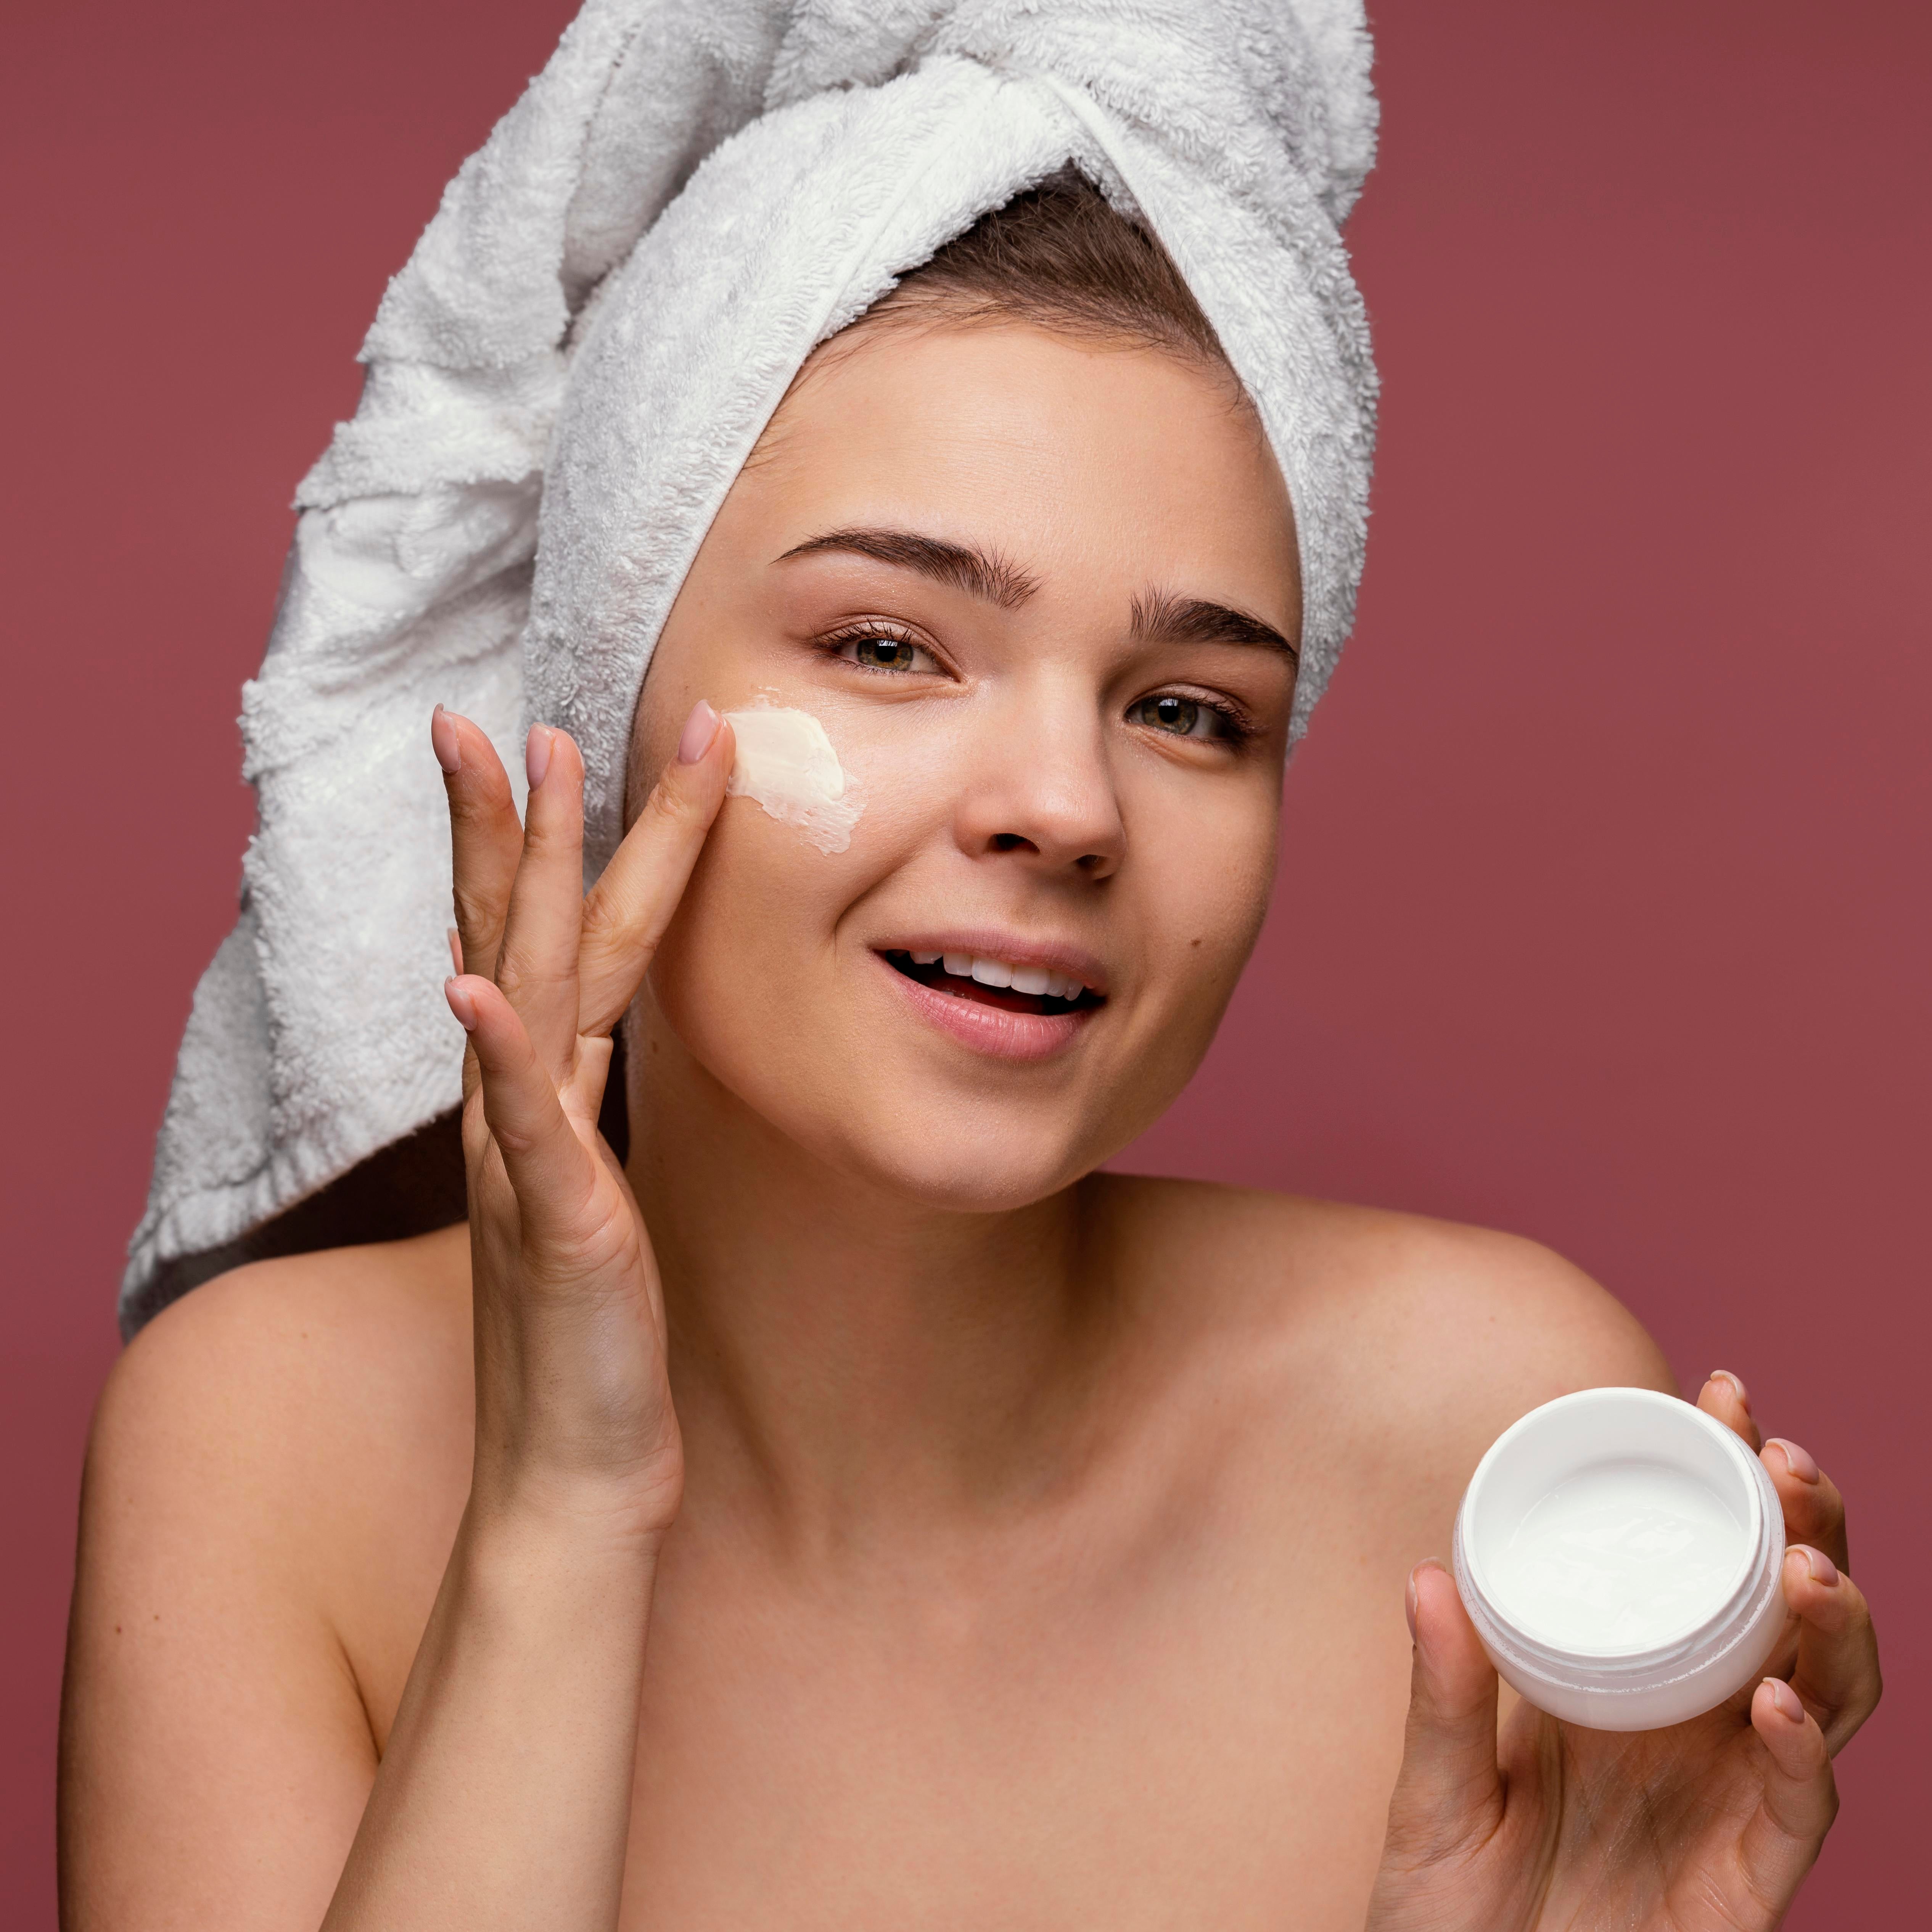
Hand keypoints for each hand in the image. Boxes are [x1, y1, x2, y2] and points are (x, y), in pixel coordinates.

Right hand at [432, 700, 733, 1540]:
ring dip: (519, 872)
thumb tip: (589, 1047)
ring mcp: (529, 1154)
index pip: (542, 942)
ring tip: (522, 768)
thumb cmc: (593, 1327)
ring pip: (526, 984)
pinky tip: (469, 981)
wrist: (578, 1462)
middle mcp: (522, 1105)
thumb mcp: (593, 1188)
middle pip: (521, 933)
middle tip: (511, 714)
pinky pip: (518, 1118)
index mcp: (543, 1094)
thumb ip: (578, 1110)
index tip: (555, 744)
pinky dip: (494, 1046)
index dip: (546, 845)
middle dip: (521, 819)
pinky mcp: (555, 1218)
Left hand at [1367, 1373, 1880, 1930]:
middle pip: (1784, 1609)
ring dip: (1829, 1621)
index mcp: (1630, 1686)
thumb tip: (1425, 1574)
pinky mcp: (1748, 1882)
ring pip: (1824, 1693)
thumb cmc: (1450, 1912)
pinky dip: (1797, 1750)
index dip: (1723, 1480)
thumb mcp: (1433, 1790)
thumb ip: (1442, 1694)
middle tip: (1783, 1455)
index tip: (1717, 1395)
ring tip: (1805, 1560)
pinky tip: (1775, 1699)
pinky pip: (1795, 1807)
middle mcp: (1695, 1731)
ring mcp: (1729, 1804)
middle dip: (1804, 1523)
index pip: (1699, 1562)